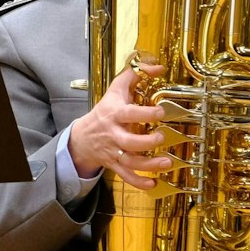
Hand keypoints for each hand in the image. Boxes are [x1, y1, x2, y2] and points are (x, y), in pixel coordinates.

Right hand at [69, 62, 172, 188]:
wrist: (83, 136)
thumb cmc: (105, 110)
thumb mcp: (116, 89)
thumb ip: (136, 74)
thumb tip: (158, 67)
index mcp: (114, 114)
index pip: (129, 114)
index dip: (144, 113)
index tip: (160, 111)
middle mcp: (114, 134)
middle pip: (128, 142)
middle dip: (145, 143)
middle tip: (160, 139)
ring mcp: (114, 151)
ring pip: (130, 162)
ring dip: (148, 165)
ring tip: (166, 163)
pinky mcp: (115, 164)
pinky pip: (126, 176)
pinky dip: (139, 182)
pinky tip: (153, 183)